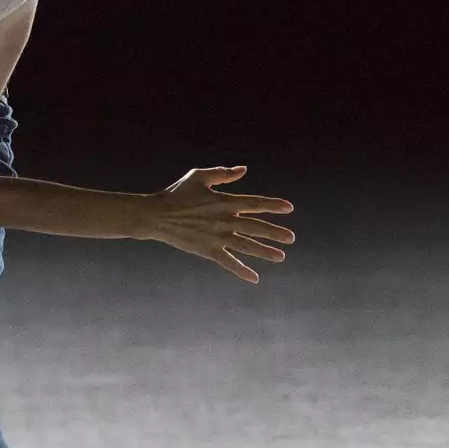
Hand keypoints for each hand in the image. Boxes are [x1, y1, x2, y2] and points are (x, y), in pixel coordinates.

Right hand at [144, 166, 295, 283]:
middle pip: (256, 227)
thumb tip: (243, 169)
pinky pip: (229, 262)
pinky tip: (254, 277)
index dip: (273, 205)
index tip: (289, 208)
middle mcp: (225, 220)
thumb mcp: (199, 176)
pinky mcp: (208, 250)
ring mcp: (218, 237)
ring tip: (280, 257)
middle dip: (275, 233)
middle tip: (291, 238)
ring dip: (265, 252)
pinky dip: (242, 270)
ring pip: (247, 246)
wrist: (156, 215)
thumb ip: (223, 173)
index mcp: (225, 201)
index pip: (255, 203)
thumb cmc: (177, 193)